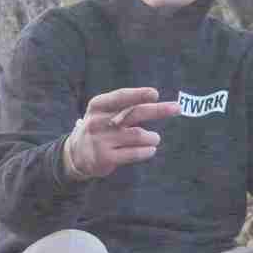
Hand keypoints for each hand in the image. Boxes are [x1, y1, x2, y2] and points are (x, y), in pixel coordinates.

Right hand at [65, 87, 180, 179]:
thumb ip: (125, 106)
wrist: (76, 154)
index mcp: (98, 105)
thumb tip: (156, 99)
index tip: (155, 94)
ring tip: (154, 138)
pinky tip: (151, 149)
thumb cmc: (100, 127)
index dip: (138, 94)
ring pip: (137, 135)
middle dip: (158, 110)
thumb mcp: (104, 112)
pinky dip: (146, 151)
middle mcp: (98, 121)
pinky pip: (133, 153)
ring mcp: (101, 140)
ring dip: (152, 137)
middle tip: (176, 108)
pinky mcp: (105, 158)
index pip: (121, 97)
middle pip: (134, 113)